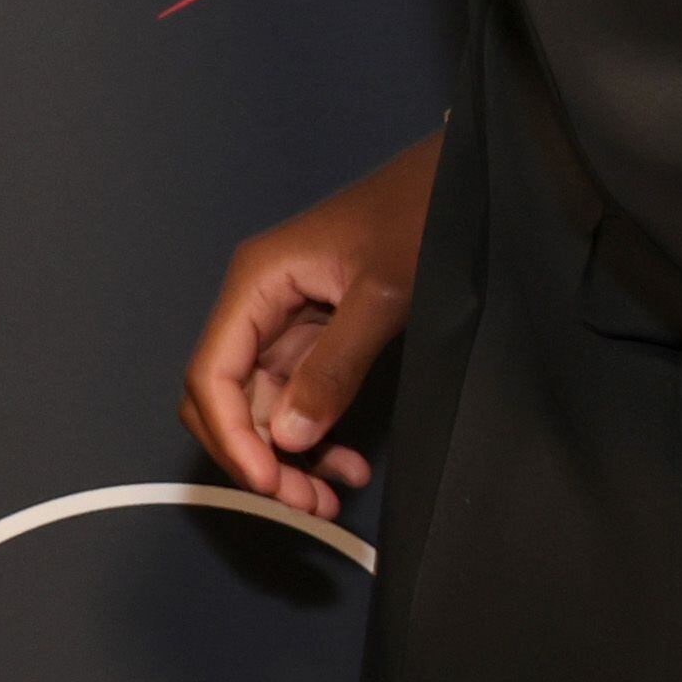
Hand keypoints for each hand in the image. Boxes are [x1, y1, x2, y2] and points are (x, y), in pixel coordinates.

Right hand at [181, 130, 442, 519]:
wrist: (471, 176)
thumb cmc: (426, 213)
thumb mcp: (385, 293)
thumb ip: (334, 365)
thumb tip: (286, 436)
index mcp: (258, 282)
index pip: (210, 375)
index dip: (230, 437)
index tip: (269, 483)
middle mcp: (263, 301)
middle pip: (232, 397)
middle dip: (260, 456)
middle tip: (306, 505)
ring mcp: (292, 317)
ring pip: (268, 403)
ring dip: (291, 453)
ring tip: (329, 496)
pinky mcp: (325, 329)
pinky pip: (304, 391)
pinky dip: (318, 429)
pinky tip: (347, 462)